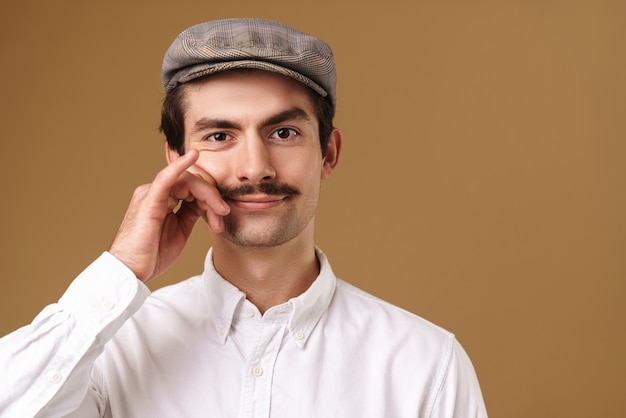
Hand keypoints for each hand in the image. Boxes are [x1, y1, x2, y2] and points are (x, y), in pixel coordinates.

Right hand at [108, 149, 229, 281]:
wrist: (131, 272)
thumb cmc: (151, 254)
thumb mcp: (179, 230)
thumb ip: (190, 213)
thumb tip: (207, 203)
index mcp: (162, 198)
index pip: (192, 187)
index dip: (210, 200)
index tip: (220, 219)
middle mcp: (155, 192)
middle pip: (192, 182)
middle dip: (212, 198)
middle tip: (223, 215)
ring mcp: (151, 194)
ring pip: (186, 181)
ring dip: (208, 194)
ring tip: (219, 212)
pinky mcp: (149, 201)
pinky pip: (165, 178)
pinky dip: (179, 166)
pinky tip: (193, 157)